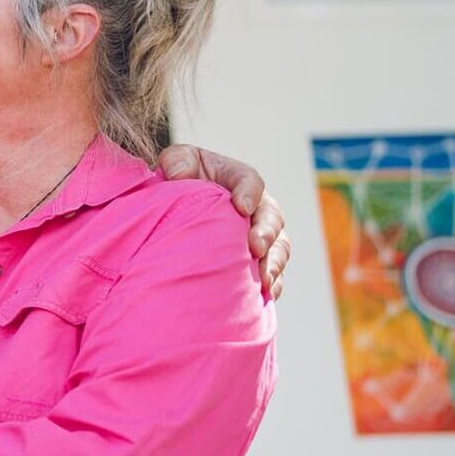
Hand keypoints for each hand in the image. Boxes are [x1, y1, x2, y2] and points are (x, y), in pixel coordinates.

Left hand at [159, 144, 290, 298]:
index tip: (241, 207)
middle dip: (267, 233)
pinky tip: (266, 295)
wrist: (177, 209)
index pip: (250, 181)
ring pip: (278, 246)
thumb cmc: (178, 180)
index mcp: (237, 179)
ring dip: (274, 262)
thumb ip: (178, 160)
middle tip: (256, 247)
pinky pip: (273, 271)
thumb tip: (182, 174)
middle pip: (272, 217)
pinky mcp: (257, 258)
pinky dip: (273, 283)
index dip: (250, 193)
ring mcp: (260, 233)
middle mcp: (256, 206)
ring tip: (264, 278)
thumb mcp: (176, 161)